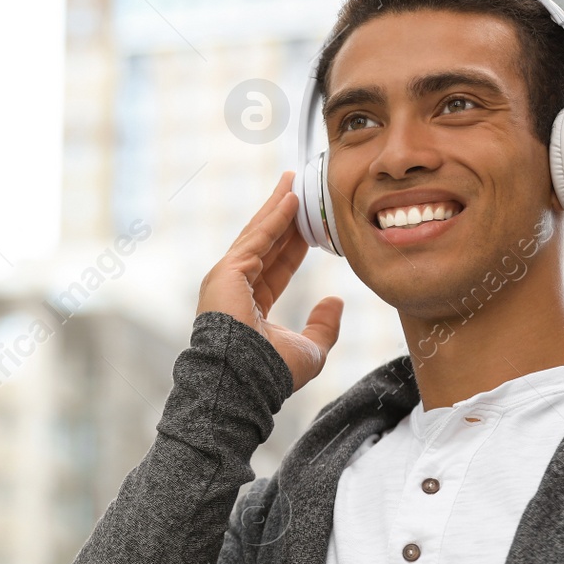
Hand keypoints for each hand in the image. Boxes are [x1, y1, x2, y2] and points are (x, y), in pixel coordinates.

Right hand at [195, 172, 344, 393]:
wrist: (246, 382)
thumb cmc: (272, 373)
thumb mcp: (310, 348)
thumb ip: (324, 325)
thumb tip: (336, 301)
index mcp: (250, 306)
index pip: (277, 266)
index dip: (294, 242)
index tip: (309, 221)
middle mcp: (236, 288)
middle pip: (265, 243)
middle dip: (283, 215)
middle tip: (298, 186)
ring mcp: (228, 278)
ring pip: (259, 235)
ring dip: (277, 207)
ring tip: (294, 181)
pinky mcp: (227, 271)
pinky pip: (256, 239)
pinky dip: (274, 218)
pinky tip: (290, 199)